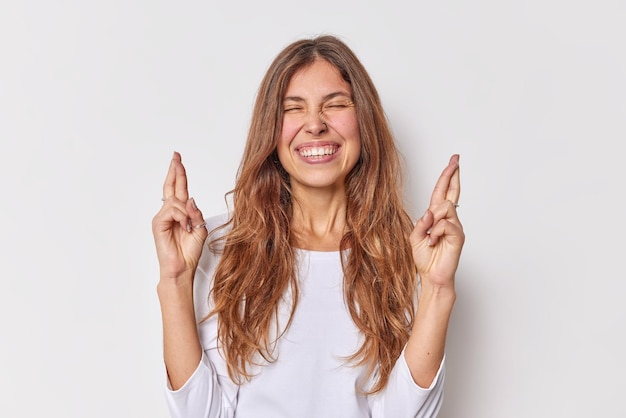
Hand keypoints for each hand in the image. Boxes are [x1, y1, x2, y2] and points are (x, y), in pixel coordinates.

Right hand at [152, 152, 207, 280]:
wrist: (182, 268)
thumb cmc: (189, 252)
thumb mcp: (200, 229)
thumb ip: (196, 213)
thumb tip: (190, 199)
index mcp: (180, 213)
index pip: (179, 189)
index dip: (179, 174)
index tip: (178, 160)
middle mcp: (170, 213)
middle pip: (171, 187)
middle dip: (175, 171)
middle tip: (176, 156)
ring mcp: (162, 217)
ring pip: (176, 201)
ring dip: (187, 212)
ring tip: (190, 227)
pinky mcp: (158, 223)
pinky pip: (172, 210)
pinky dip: (182, 217)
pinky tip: (186, 227)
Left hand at [410, 154, 464, 289]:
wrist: (431, 276)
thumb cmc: (425, 258)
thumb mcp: (415, 237)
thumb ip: (421, 222)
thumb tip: (431, 211)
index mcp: (436, 217)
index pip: (443, 192)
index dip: (448, 176)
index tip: (454, 162)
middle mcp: (448, 219)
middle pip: (451, 191)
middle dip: (452, 174)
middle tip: (456, 160)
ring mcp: (454, 226)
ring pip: (444, 208)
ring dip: (433, 221)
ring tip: (430, 237)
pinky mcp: (458, 235)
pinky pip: (445, 224)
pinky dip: (435, 233)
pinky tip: (434, 242)